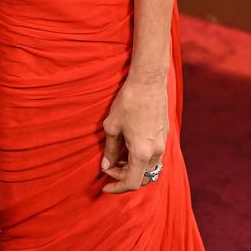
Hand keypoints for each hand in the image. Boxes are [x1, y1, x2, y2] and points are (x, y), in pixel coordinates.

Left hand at [101, 78, 168, 193]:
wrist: (148, 82)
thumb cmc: (128, 102)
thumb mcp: (112, 126)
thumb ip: (109, 149)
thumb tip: (106, 165)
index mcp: (142, 154)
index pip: (131, 182)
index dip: (116, 187)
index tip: (104, 186)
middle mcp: (156, 153)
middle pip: (141, 177)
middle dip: (122, 175)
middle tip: (107, 165)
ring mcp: (163, 144)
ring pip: (148, 167)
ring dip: (132, 166)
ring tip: (116, 154)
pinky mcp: (165, 135)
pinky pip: (153, 155)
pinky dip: (140, 157)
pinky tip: (127, 144)